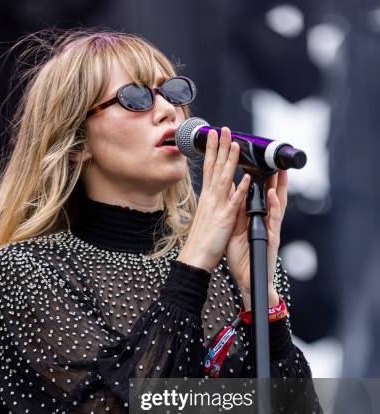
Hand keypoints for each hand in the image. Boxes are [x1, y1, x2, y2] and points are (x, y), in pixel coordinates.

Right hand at [177, 127, 250, 271]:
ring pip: (225, 179)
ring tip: (235, 144)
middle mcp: (210, 199)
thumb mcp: (207, 216)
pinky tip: (246, 178)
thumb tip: (217, 190)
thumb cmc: (201, 240)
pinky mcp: (225, 219)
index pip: (209, 168)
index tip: (213, 135)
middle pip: (215, 168)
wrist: (194, 258)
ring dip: (230, 161)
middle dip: (219, 147)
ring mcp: (217, 207)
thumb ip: (213, 202)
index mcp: (207, 198)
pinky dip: (240, 190)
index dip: (212, 151)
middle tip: (222, 129)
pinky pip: (234, 202)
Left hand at [224, 170, 287, 309]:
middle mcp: (267, 223)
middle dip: (277, 179)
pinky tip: (274, 195)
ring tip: (279, 171)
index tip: (262, 163)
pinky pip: (274, 220)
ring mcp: (271, 230)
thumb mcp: (236, 231)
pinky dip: (274, 207)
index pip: (262, 197)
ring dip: (280, 188)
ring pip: (278, 205)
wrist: (247, 281)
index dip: (264, 181)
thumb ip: (238, 214)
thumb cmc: (243, 259)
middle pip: (275, 197)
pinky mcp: (272, 239)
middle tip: (277, 160)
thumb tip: (234, 195)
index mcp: (257, 220)